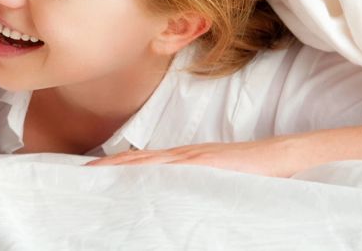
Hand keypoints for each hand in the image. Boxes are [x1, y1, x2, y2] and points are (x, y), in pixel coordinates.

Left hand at [85, 138, 300, 177]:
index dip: (114, 165)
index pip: (140, 162)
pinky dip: (150, 169)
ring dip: (120, 166)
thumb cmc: (250, 173)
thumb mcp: (213, 180)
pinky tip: (135, 176)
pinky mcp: (205, 163)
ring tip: (95, 173)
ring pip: (147, 161)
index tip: (89, 172)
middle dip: (107, 165)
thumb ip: (191, 188)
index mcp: (181, 161)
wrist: (280, 156)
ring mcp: (192, 158)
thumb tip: (170, 206)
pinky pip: (172, 166)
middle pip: (135, 160)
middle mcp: (181, 156)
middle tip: (81, 174)